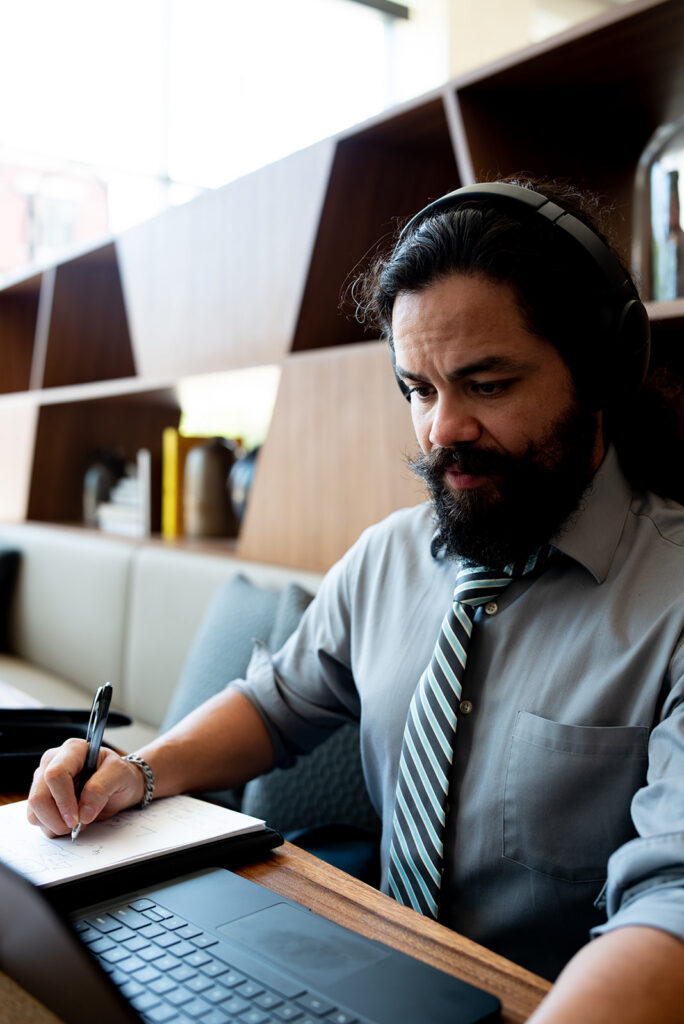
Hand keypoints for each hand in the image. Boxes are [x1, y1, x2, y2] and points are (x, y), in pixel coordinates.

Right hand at [27, 739, 145, 836]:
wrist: (118, 785)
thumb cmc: (119, 775)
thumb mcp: (120, 775)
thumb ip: (102, 788)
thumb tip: (83, 812)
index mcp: (72, 750)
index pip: (55, 775)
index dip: (63, 800)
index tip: (78, 818)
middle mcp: (52, 762)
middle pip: (38, 796)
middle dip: (57, 818)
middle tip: (77, 825)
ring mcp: (43, 780)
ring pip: (34, 811)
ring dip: (54, 824)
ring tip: (77, 821)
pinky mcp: (41, 797)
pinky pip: (36, 819)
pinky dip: (52, 827)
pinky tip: (69, 821)